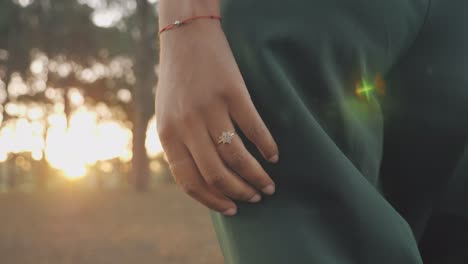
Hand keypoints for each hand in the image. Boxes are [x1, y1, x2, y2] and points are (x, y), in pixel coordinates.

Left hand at [155, 18, 278, 215]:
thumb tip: (201, 178)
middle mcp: (187, 124)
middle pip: (216, 173)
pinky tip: (274, 155)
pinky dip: (267, 145)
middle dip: (239, 193)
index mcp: (168, 134)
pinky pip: (254, 128)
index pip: (189, 182)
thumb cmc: (177, 80)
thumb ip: (178, 144)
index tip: (232, 210)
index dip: (212, 201)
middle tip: (256, 198)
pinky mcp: (232, 92)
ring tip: (268, 185)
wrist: (186, 37)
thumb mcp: (166, 115)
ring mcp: (210, 108)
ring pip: (236, 156)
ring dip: (256, 176)